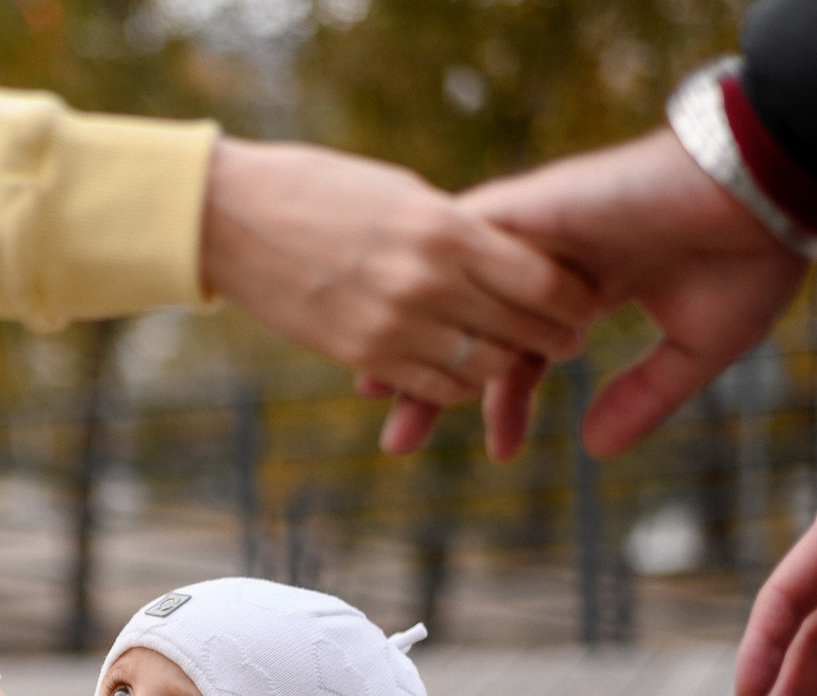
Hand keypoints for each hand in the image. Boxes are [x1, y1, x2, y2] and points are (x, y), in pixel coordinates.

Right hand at [201, 137, 591, 409]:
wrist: (231, 218)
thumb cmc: (319, 190)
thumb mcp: (402, 194)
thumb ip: (456, 229)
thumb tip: (506, 257)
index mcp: (445, 229)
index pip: (539, 279)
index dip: (572, 298)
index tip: (585, 301)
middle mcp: (425, 282)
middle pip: (520, 328)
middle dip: (554, 338)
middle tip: (568, 340)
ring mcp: (390, 324)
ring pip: (480, 367)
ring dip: (506, 367)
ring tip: (517, 359)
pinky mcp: (358, 355)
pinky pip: (431, 384)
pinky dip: (457, 385)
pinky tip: (464, 375)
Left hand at [379, 128, 809, 459]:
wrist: (771, 188)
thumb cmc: (752, 255)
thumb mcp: (697, 347)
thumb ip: (642, 396)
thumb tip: (593, 451)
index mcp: (591, 286)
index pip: (525, 351)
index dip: (508, 401)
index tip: (499, 452)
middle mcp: (554, 259)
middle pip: (474, 327)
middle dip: (434, 383)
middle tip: (398, 440)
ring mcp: (538, 231)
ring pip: (455, 289)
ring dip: (415, 336)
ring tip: (373, 392)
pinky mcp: (531, 205)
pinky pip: (461, 241)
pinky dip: (429, 276)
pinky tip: (393, 318)